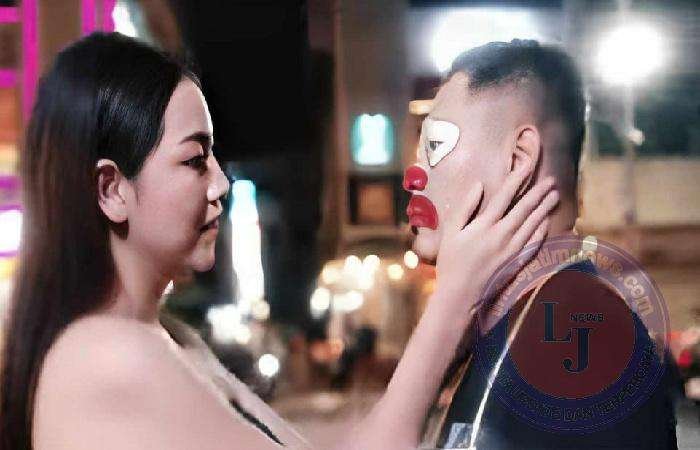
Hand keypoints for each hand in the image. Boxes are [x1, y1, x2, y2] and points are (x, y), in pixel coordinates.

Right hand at [434, 166, 558, 315]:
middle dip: (539, 192)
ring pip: (533, 223)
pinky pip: (534, 243)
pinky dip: (542, 230)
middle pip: (525, 208)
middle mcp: (502, 235)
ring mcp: (512, 249)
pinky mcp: (517, 262)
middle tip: (552, 179)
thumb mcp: (450, 232)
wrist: (460, 295)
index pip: (505, 195)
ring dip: (545, 208)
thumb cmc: (450, 262)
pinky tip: (547, 221)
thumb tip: (478, 185)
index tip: (527, 165)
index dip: (518, 178)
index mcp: (484, 225)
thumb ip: (465, 207)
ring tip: (555, 195)